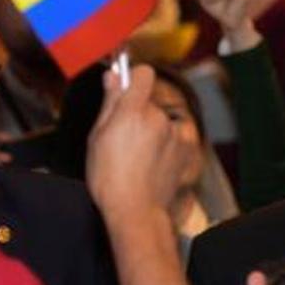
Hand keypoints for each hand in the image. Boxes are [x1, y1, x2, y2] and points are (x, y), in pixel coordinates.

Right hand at [86, 64, 190, 218]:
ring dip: (153, 130)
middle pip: (149, 101)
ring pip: (162, 121)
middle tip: (123, 137)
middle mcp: (158, 118)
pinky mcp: (187, 147)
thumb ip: (109, 103)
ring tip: (138, 156)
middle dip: (138, 111)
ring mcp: (176, 133)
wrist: (137, 210)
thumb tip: (113, 76)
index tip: (127, 86)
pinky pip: (174, 136)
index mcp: (133, 111)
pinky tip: (153, 162)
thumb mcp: (97, 137)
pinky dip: (166, 144)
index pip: (142, 74)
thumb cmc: (110, 179)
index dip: (134, 78)